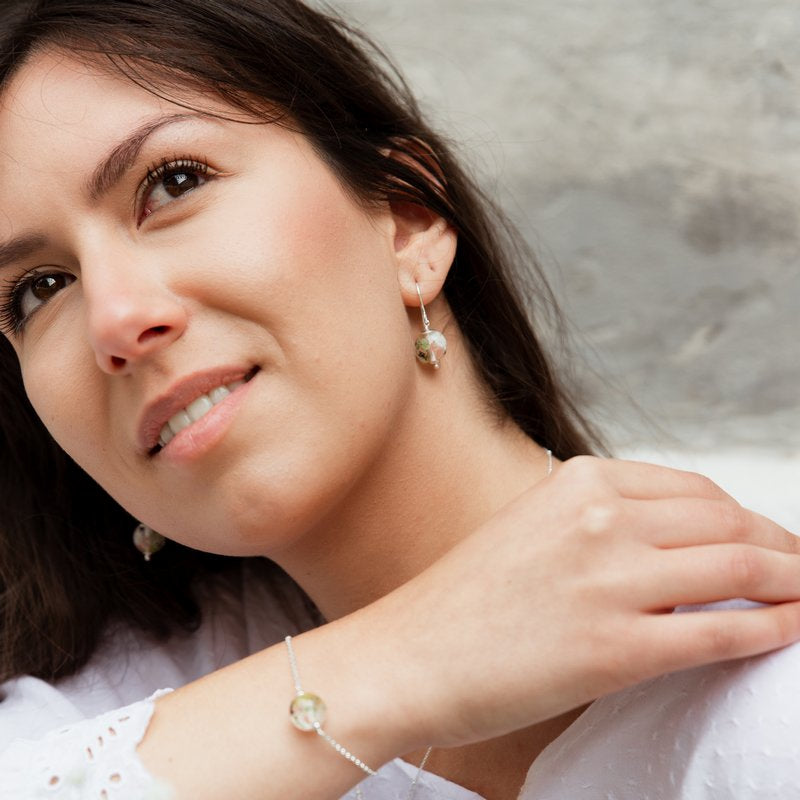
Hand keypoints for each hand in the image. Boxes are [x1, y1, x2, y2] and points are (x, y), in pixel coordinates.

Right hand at [374, 456, 799, 748]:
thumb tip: (676, 548)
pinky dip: (772, 629)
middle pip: (728, 520)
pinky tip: (790, 631)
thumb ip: (603, 526)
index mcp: (579, 481)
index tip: (765, 540)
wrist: (410, 653)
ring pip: (740, 565)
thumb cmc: (465, 597)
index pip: (695, 489)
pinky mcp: (616, 647)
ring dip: (792, 582)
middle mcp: (600, 519)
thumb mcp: (533, 529)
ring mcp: (610, 580)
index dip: (746, 516)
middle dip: (781, 546)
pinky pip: (722, 630)